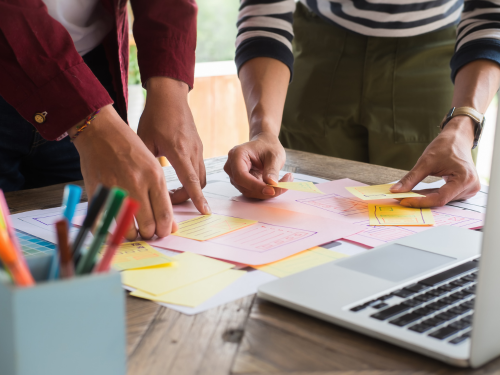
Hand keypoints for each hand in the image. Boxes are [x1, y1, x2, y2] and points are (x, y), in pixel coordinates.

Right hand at [72, 105, 176, 239]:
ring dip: (132, 235)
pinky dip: (109, 231)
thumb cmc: (129, 148)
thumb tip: (169, 224)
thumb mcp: (152, 166)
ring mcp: (116, 189)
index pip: (164, 214)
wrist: (100, 132)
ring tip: (133, 232)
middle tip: (148, 233)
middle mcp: (137, 184)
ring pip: (127, 228)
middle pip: (148, 225)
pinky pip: (103, 223)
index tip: (163, 232)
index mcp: (154, 176)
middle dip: (150, 234)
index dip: (165, 229)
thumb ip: (161, 195)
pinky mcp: (97, 192)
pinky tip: (113, 230)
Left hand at [137, 77, 209, 214]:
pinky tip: (177, 175)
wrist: (170, 96)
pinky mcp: (199, 145)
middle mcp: (193, 151)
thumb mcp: (144, 140)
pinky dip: (192, 177)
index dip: (198, 198)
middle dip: (187, 196)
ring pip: (201, 176)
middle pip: (198, 183)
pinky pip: (199, 166)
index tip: (204, 211)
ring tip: (172, 190)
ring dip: (191, 187)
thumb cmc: (155, 116)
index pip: (192, 181)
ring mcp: (198, 148)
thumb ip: (146, 163)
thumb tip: (140, 184)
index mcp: (179, 151)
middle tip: (169, 200)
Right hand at [224, 132, 290, 198]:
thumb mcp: (274, 155)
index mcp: (236, 155)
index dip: (255, 186)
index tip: (272, 190)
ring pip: (249, 192)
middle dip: (264, 190)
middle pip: (245, 186)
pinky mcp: (241, 183)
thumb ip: (272, 169)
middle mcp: (231, 167)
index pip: (241, 176)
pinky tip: (276, 184)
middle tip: (285, 186)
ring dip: (266, 192)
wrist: (264, 144)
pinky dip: (265, 191)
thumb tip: (272, 184)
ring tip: (284, 182)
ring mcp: (234, 176)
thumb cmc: (268, 146)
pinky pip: (252, 192)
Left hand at [390, 116, 480, 206]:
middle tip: (401, 198)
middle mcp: (471, 187)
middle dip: (420, 200)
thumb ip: (410, 178)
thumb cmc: (445, 146)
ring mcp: (469, 190)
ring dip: (425, 198)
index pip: (440, 198)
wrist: (457, 139)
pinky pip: (445, 197)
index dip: (420, 201)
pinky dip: (432, 195)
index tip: (403, 201)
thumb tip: (395, 191)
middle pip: (441, 200)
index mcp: (465, 179)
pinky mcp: (464, 190)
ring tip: (409, 195)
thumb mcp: (425, 161)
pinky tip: (420, 193)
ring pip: (442, 200)